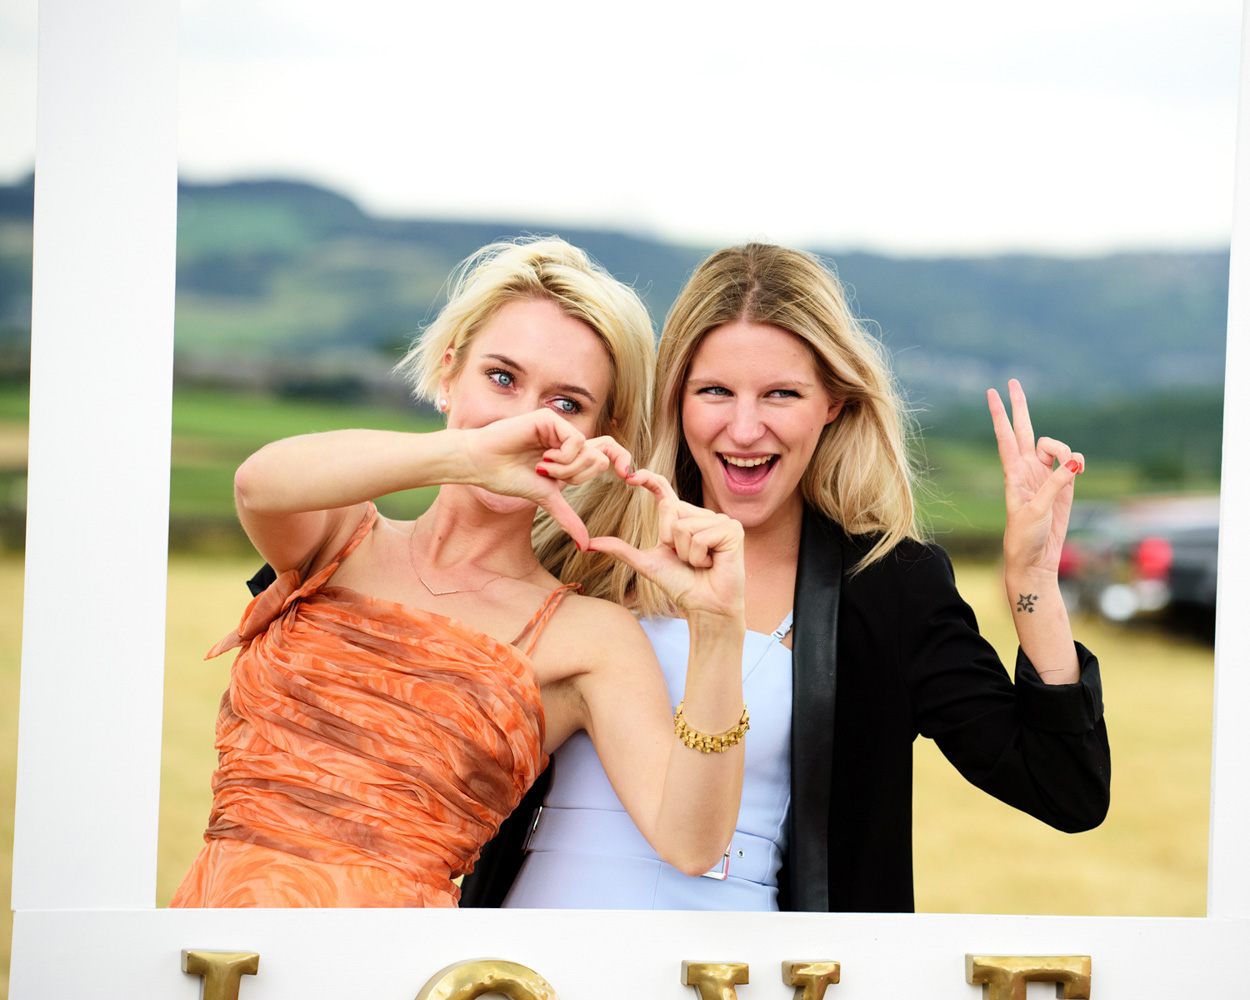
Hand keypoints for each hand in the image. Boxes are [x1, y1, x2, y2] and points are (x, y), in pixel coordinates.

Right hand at [466, 410, 624, 548]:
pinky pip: (575, 442)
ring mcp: (560, 427)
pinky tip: (542, 460)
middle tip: (552, 477)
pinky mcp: (550, 419)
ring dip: (566, 470)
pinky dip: (562, 459)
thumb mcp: (545, 499)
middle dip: (578, 477)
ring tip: (541, 468)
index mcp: (570, 454)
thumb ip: (567, 517)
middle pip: (601, 458)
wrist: (481, 465)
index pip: (608, 452)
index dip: (623, 460)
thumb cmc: (508, 477)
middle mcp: (568, 438)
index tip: (629, 477)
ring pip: (588, 453)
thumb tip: (585, 544)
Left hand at [587, 469, 745, 621]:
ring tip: (700, 563)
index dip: (648, 479)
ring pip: (684, 525)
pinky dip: (699, 556)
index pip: (664, 491)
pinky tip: (711, 564)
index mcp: (683, 518)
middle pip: (671, 509)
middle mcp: (703, 514)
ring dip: (686, 553)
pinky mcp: (732, 530)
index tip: (629, 476)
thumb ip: (621, 550)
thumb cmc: (680, 585)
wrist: (704, 607)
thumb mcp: (646, 564)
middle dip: (670, 541)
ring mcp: (720, 520)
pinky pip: (700, 535)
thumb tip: (588, 544)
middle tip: (686, 559)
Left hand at [988, 378, 1083, 575]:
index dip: (1000, 415)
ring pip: (1055, 446)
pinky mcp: (1063, 485)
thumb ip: (1055, 484)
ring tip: (1072, 468)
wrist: (1035, 559)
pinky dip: (1076, 462)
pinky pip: (1072, 462)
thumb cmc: (1026, 537)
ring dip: (1064, 449)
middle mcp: (1027, 469)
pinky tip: (1078, 470)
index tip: (992, 393)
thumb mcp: (1036, 510)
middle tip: (1012, 382)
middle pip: (1024, 430)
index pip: (1006, 437)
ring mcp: (1045, 475)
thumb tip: (1074, 463)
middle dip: (1019, 406)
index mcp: (1013, 473)